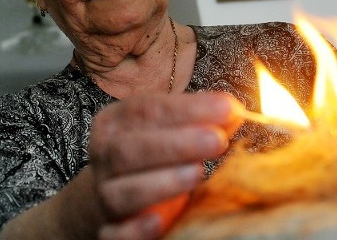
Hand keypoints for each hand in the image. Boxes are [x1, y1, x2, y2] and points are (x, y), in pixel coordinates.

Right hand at [89, 91, 242, 239]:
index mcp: (114, 123)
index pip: (146, 110)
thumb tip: (233, 111)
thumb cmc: (149, 156)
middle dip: (176, 144)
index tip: (227, 108)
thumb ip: (199, 120)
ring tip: (198, 173)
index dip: (186, 108)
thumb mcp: (168, 130)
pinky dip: (135, 229)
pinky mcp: (108, 231)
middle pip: (130, 149)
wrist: (112, 196)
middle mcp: (103, 157)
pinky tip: (159, 222)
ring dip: (162, 183)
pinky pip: (115, 233)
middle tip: (217, 140)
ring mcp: (102, 196)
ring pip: (121, 193)